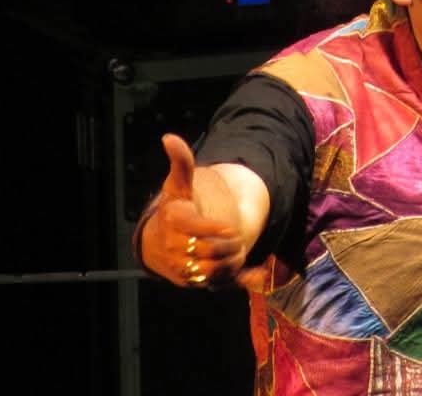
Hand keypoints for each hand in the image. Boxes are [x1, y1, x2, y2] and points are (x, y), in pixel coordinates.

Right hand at [139, 134, 246, 287]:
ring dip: (233, 260)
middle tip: (235, 235)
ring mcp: (187, 269)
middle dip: (228, 244)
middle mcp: (176, 249)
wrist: (162, 244)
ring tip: (237, 247)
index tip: (230, 228)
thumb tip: (169, 137)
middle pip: (208, 251)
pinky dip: (244, 280)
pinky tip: (259, 273)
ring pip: (216, 270)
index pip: (192, 228)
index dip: (212, 230)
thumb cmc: (175, 210)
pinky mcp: (199, 283)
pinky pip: (224, 285)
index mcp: (174, 223)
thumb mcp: (178, 186)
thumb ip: (180, 164)